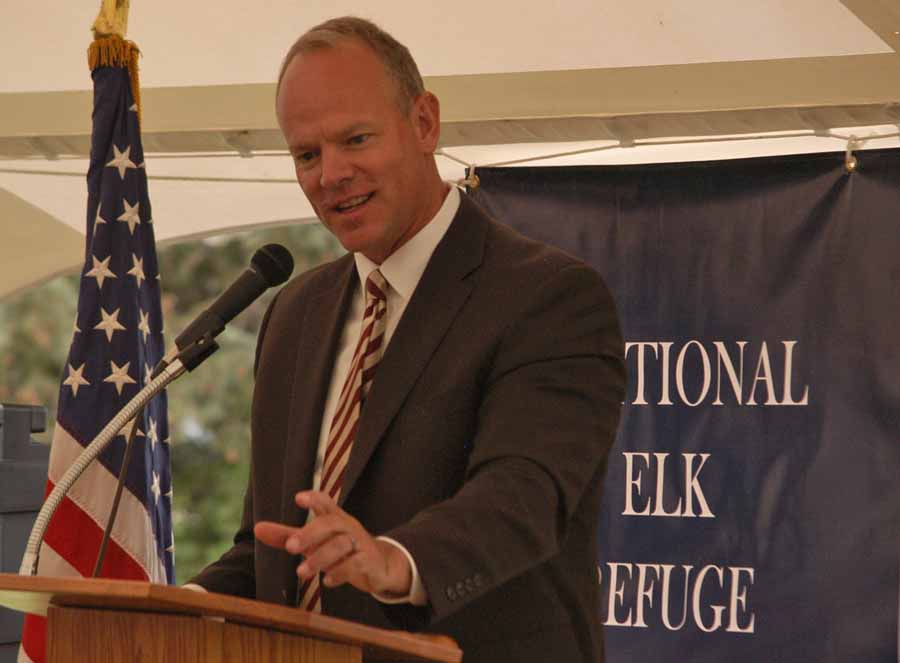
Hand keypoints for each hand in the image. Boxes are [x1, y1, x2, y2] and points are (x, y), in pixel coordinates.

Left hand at [254, 491, 412, 597]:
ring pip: (341, 545)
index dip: (314, 499)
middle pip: (330, 523)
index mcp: (334, 518)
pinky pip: (355, 564)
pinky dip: (340, 572)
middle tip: (290, 547)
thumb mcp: (315, 542)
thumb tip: (257, 528)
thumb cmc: (341, 549)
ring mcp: (360, 543)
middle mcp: (347, 527)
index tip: (298, 498)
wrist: (380, 566)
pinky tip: (327, 581)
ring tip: (301, 572)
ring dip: (320, 558)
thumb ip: (287, 536)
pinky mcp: (368, 561)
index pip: (325, 502)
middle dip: (310, 534)